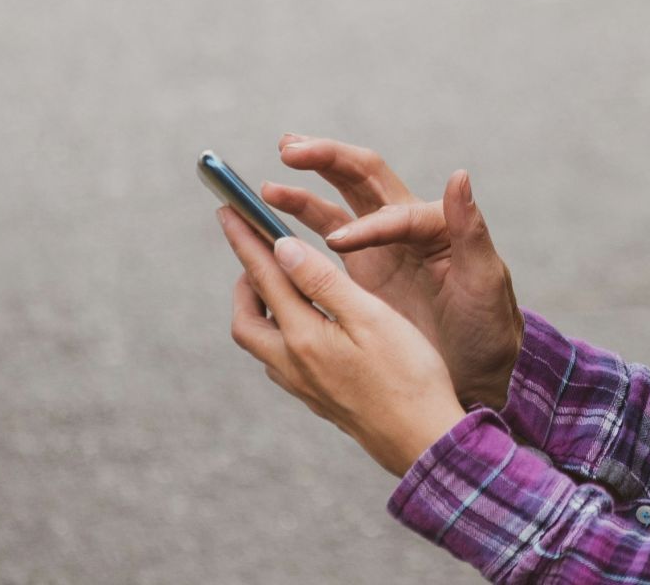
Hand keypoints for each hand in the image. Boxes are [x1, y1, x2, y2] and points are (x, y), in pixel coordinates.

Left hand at [219, 206, 466, 476]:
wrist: (422, 440)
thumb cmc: (409, 375)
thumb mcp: (371, 317)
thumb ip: (323, 281)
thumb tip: (280, 248)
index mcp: (304, 337)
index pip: (264, 276)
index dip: (245, 239)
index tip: (227, 208)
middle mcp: (293, 363)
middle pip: (246, 318)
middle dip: (245, 280)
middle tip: (256, 250)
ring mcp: (303, 385)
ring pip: (261, 340)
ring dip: (260, 307)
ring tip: (281, 283)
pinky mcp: (317, 398)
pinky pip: (280, 359)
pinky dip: (280, 330)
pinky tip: (305, 326)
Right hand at [260, 135, 522, 409]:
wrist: (479, 369)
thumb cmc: (489, 325)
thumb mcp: (485, 280)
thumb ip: (470, 230)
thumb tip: (459, 175)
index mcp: (435, 225)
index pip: (394, 212)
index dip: (367, 224)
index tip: (339, 243)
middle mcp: (404, 227)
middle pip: (361, 178)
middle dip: (326, 160)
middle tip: (289, 150)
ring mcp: (379, 247)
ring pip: (335, 206)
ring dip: (302, 194)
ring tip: (268, 189)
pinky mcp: (362, 272)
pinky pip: (323, 240)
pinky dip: (296, 228)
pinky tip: (269, 225)